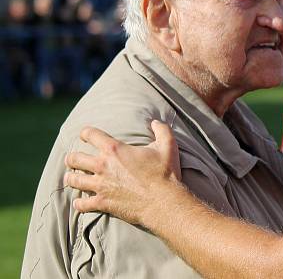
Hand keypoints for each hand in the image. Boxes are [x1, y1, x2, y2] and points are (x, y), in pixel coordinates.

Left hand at [64, 120, 181, 226]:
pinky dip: (79, 203)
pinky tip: (79, 202)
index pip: (91, 135)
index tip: (84, 135)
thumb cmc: (165, 172)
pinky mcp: (102, 203)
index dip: (85, 133)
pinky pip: (82, 204)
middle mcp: (102, 166)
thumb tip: (155, 122)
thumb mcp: (168, 145)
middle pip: (75, 158)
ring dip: (70, 178)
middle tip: (72, 159)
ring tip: (70, 177)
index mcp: (115, 149)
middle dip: (71, 158)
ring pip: (74, 180)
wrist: (163, 201)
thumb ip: (162, 129)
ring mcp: (100, 186)